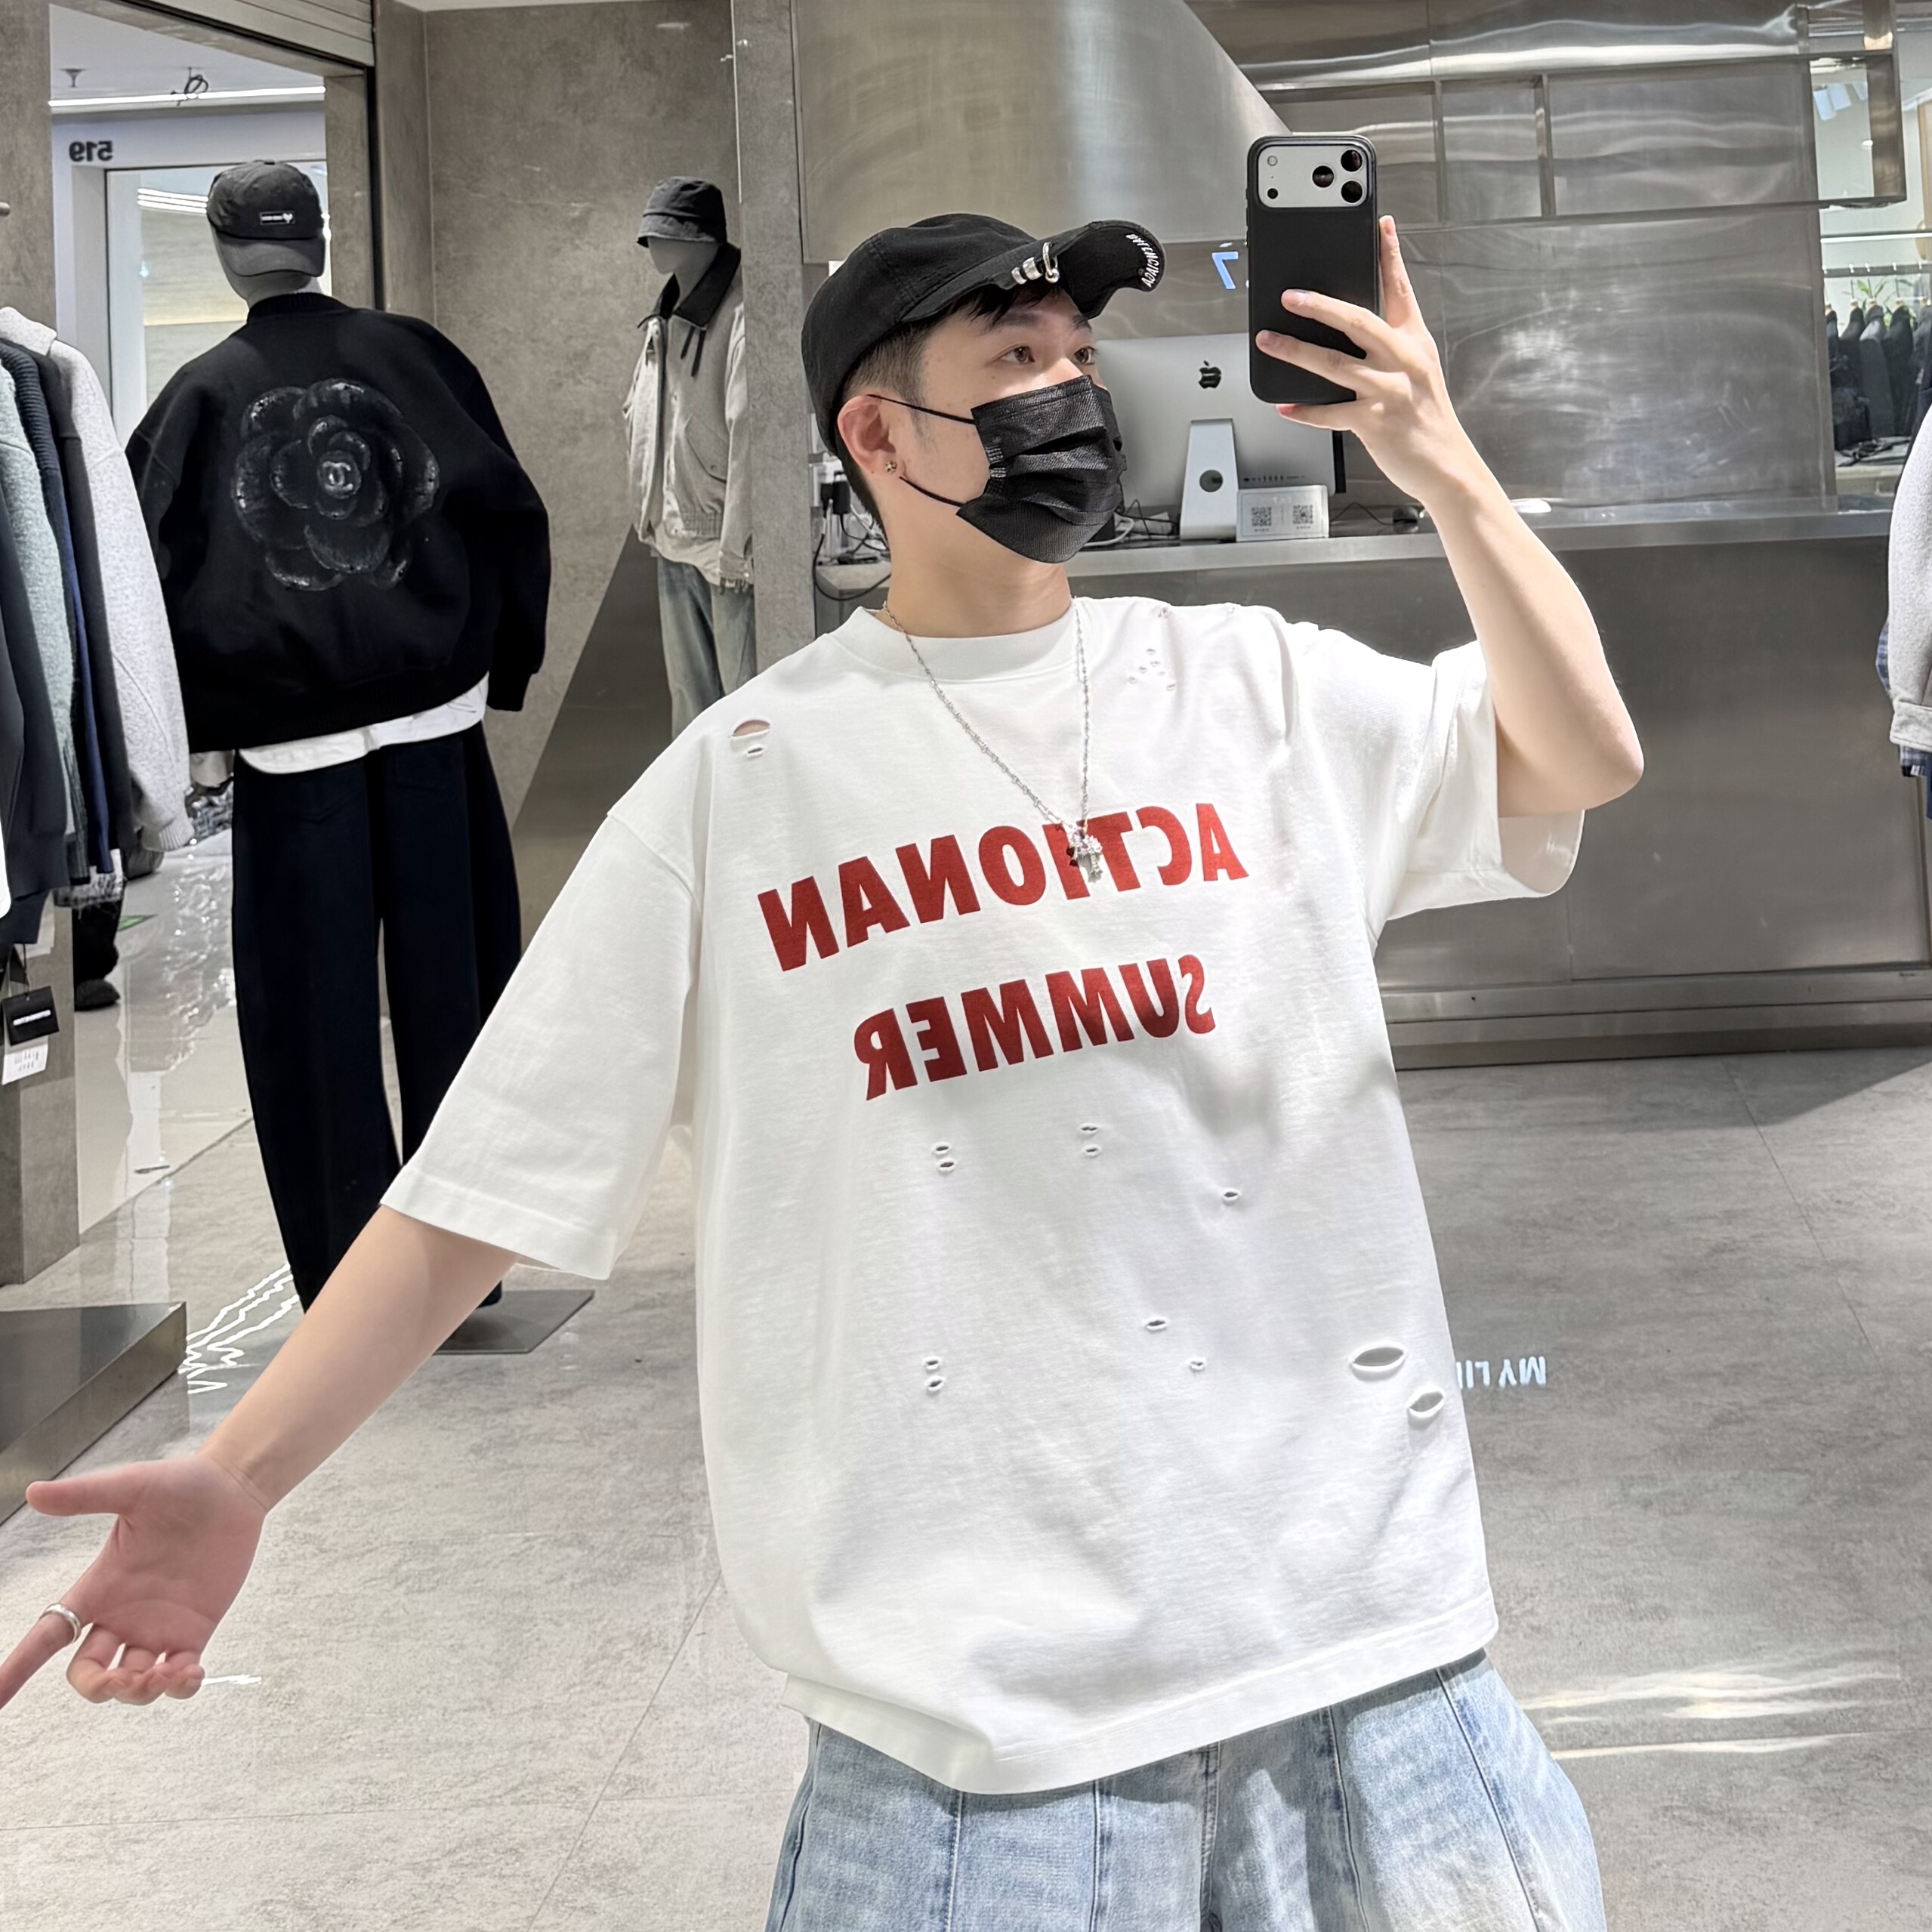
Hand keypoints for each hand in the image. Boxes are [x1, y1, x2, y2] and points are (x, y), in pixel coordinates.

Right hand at [0, 1453, 267, 1708]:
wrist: (233, 1487)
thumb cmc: (179, 1485)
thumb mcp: (129, 1488)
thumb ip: (84, 1497)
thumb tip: (34, 1492)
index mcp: (98, 1589)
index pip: (48, 1636)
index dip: (18, 1667)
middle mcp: (122, 1615)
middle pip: (89, 1674)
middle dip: (98, 1689)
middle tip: (123, 1679)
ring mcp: (158, 1626)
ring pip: (133, 1684)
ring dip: (141, 1691)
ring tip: (168, 1671)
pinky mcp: (195, 1630)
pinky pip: (179, 1676)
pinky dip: (181, 1687)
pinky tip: (191, 1674)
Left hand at [1256, 215, 1487, 508]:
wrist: (1446, 465)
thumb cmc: (1426, 418)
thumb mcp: (1418, 371)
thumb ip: (1390, 346)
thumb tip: (1347, 328)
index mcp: (1413, 341)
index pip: (1400, 288)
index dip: (1389, 254)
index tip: (1381, 224)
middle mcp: (1402, 360)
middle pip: (1357, 320)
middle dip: (1319, 305)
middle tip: (1290, 296)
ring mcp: (1388, 390)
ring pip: (1334, 364)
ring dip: (1295, 352)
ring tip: (1268, 342)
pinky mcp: (1375, 422)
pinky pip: (1331, 413)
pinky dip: (1305, 411)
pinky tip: (1284, 407)